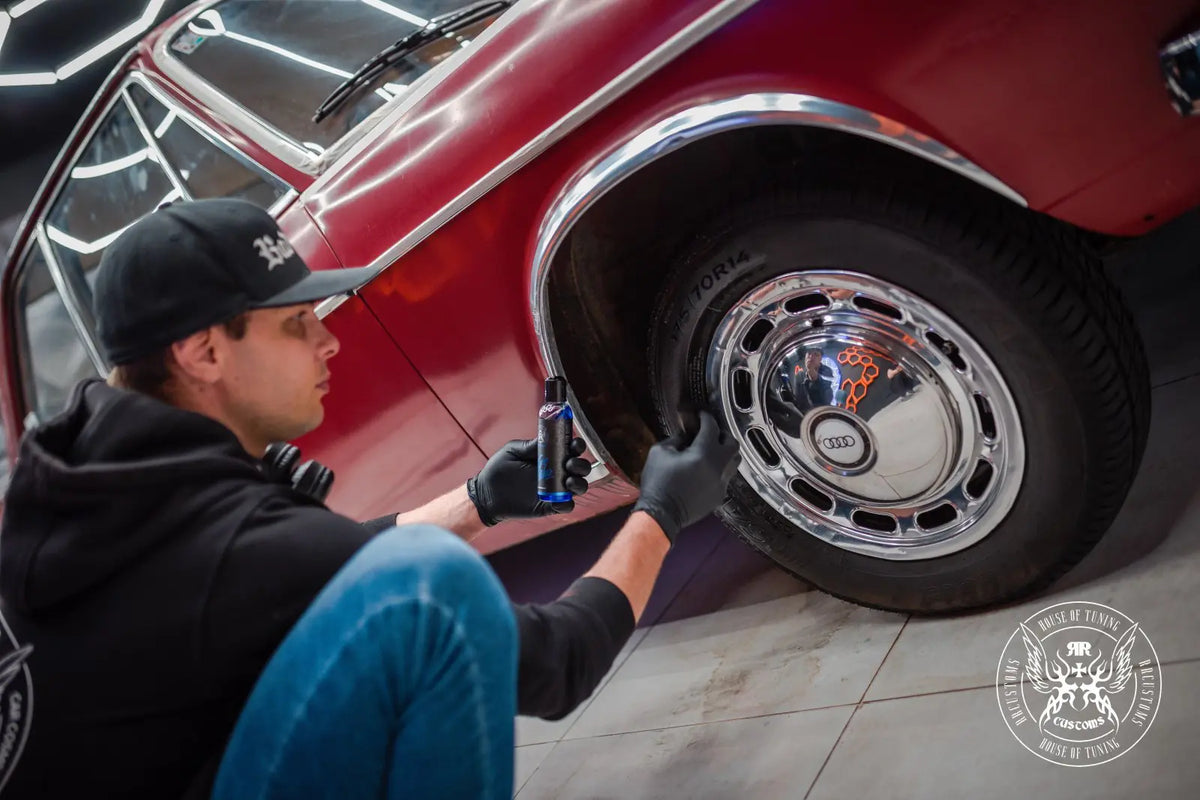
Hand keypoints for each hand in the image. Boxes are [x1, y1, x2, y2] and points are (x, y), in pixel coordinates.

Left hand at [467, 437, 590, 525]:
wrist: (486, 493)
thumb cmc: (498, 469)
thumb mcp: (512, 451)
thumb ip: (529, 446)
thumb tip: (545, 439)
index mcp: (550, 456)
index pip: (571, 449)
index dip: (577, 445)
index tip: (575, 444)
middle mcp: (556, 472)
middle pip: (580, 468)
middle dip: (581, 465)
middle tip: (569, 463)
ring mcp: (554, 489)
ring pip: (579, 487)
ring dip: (579, 483)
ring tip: (568, 481)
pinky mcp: (549, 506)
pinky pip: (566, 506)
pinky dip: (567, 503)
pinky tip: (559, 499)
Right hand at [633, 411, 740, 543]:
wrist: (662, 514)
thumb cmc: (658, 481)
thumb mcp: (660, 452)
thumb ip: (676, 439)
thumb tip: (686, 435)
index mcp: (703, 453)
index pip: (711, 427)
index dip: (706, 417)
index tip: (701, 414)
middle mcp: (718, 467)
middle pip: (732, 443)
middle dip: (722, 434)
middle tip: (709, 433)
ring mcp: (722, 483)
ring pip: (734, 462)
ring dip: (725, 453)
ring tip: (711, 451)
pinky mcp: (720, 495)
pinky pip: (726, 477)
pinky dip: (719, 470)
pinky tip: (705, 471)